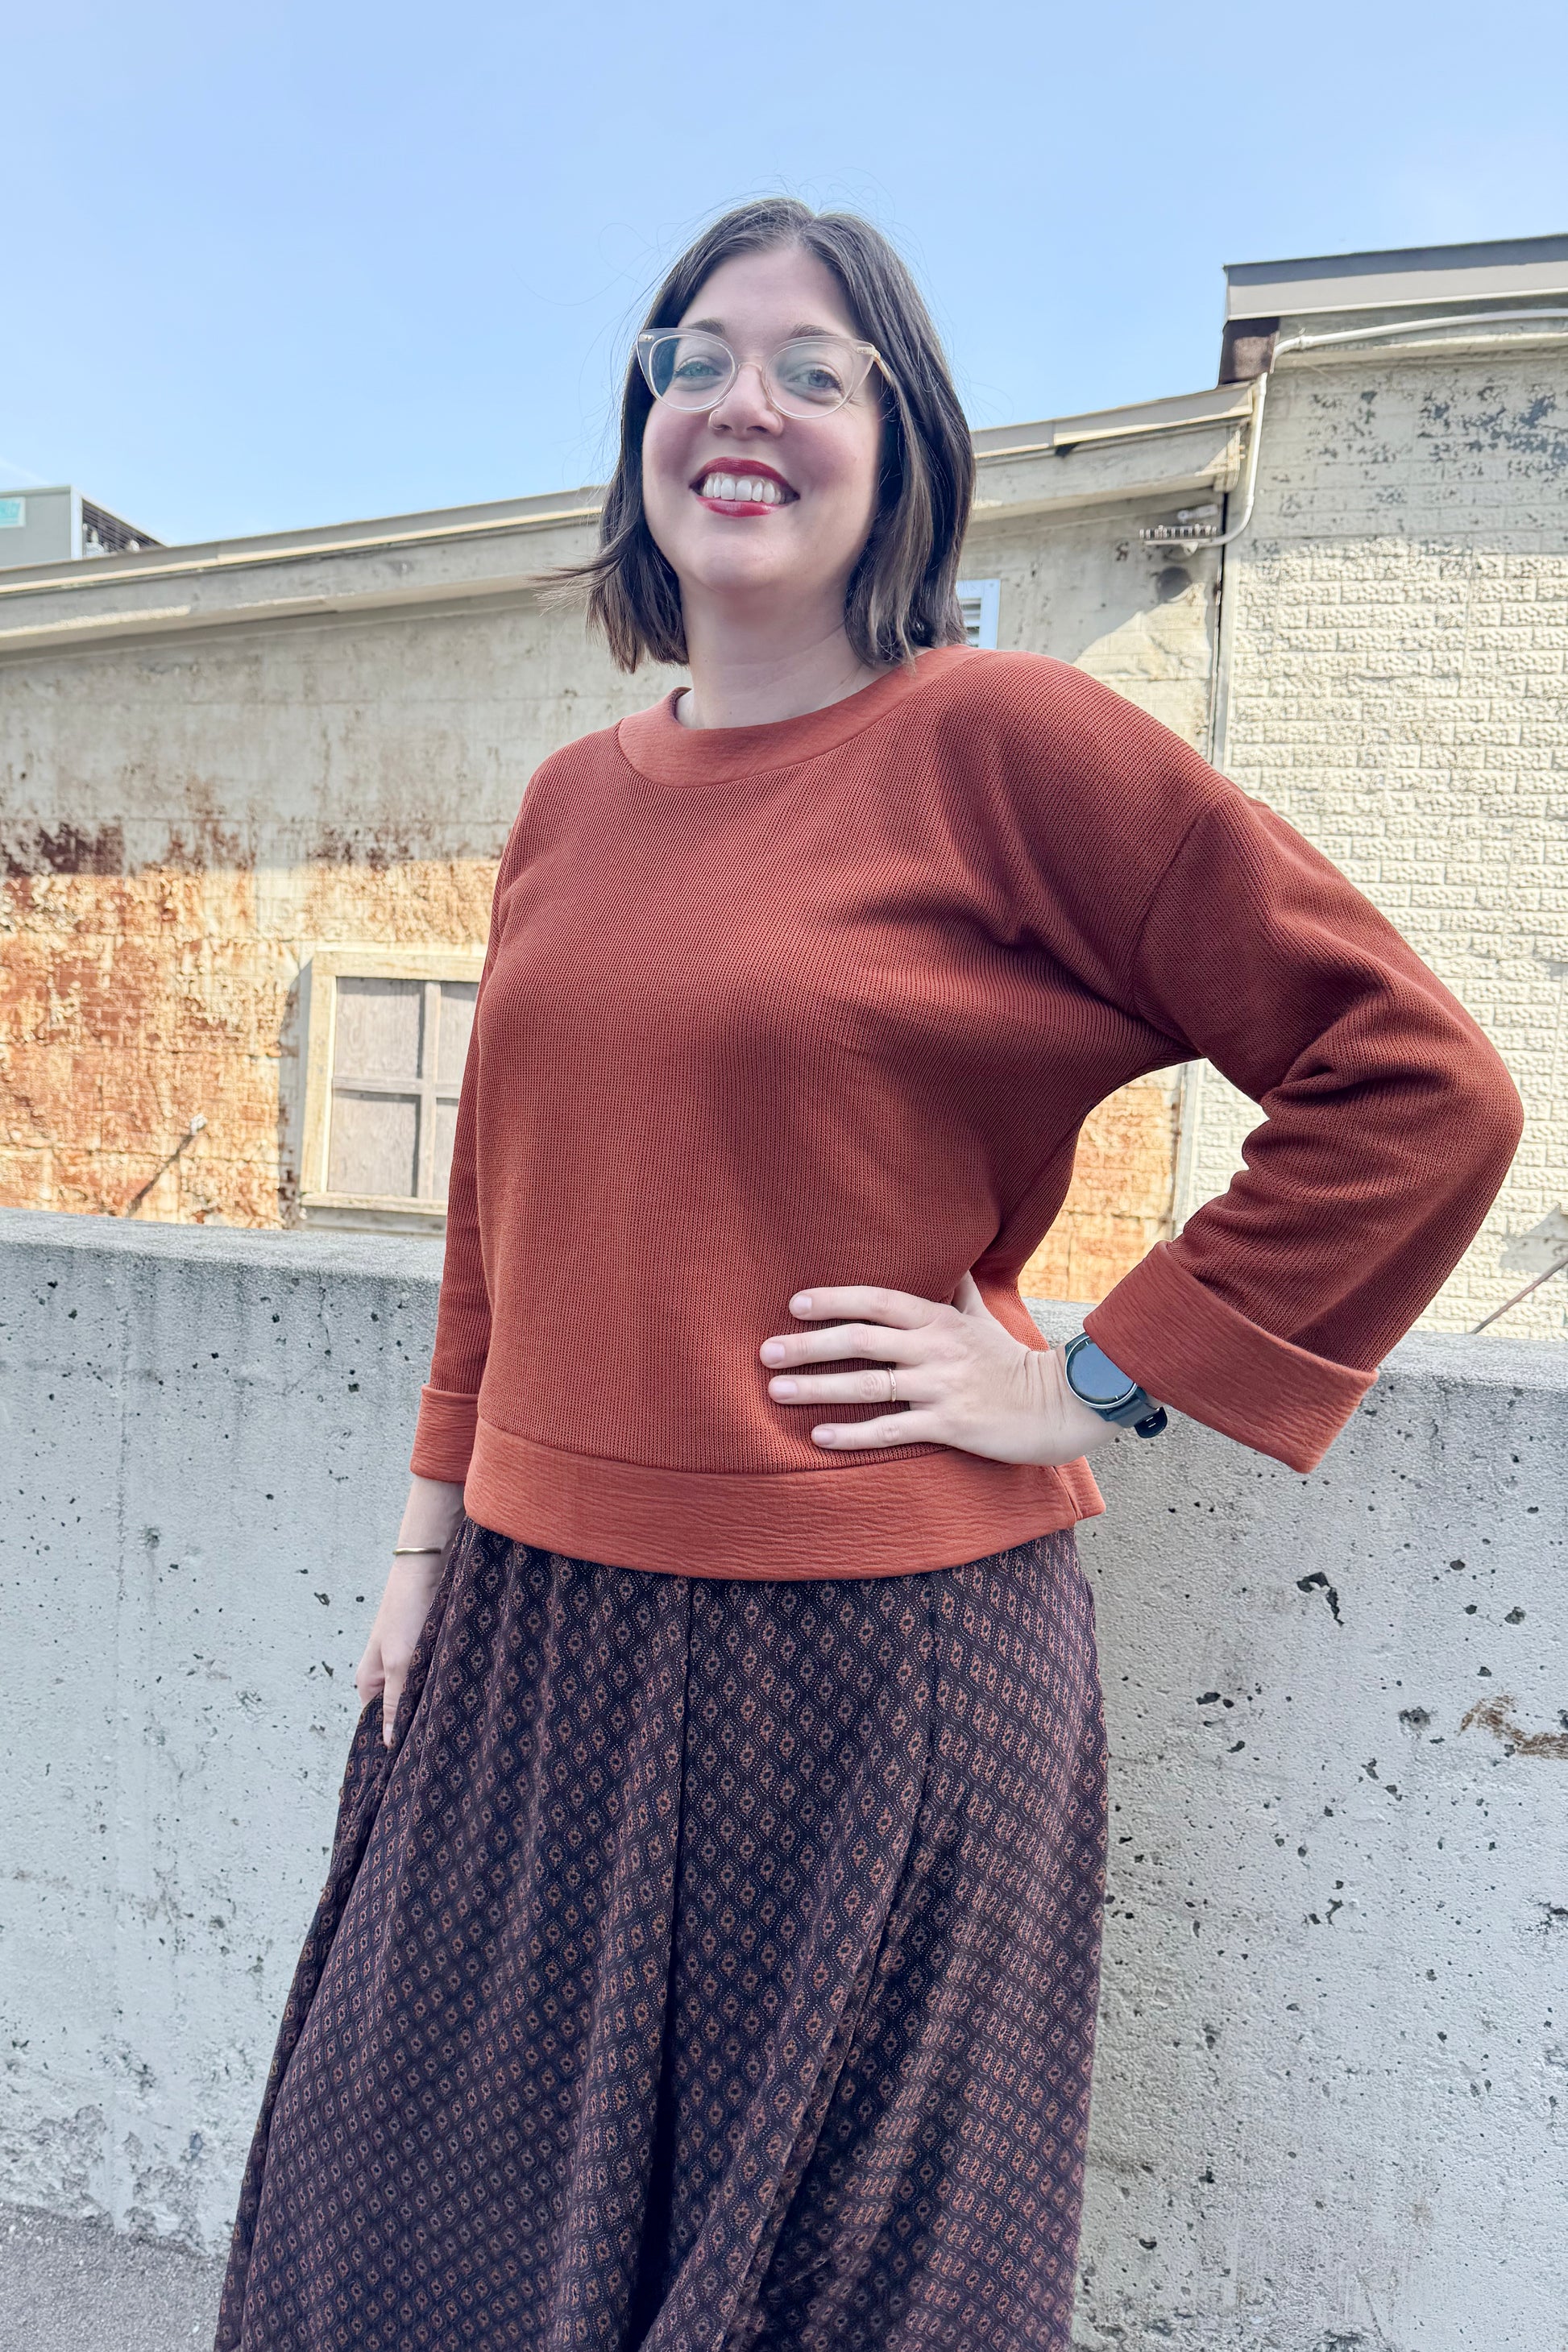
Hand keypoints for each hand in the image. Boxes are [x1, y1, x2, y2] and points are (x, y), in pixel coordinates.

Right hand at [355, 1552, 446, 1747]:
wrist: (426, 1567)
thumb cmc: (406, 1612)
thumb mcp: (399, 1662)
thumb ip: (394, 1702)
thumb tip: (389, 1743)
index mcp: (368, 1682)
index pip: (376, 1725)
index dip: (393, 1743)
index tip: (412, 1765)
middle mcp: (384, 1676)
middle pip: (398, 1712)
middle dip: (415, 1726)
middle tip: (438, 1750)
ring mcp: (405, 1664)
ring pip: (418, 1696)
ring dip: (430, 1706)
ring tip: (451, 1728)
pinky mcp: (424, 1653)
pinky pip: (431, 1679)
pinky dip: (440, 1688)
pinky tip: (457, 1700)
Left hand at [758, 1272, 1117, 1467]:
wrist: (1057, 1407)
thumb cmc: (1012, 1362)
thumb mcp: (984, 1319)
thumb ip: (959, 1292)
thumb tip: (952, 1260)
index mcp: (939, 1320)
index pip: (878, 1301)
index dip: (835, 1300)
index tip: (795, 1305)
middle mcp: (935, 1349)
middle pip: (862, 1341)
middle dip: (810, 1345)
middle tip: (767, 1351)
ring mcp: (941, 1388)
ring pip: (869, 1385)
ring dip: (819, 1388)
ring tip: (777, 1390)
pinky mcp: (948, 1425)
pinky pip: (891, 1430)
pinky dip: (853, 1435)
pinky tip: (819, 1437)